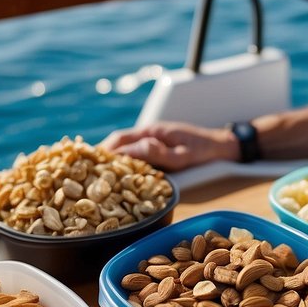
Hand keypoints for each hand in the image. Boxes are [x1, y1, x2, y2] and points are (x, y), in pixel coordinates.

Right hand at [101, 122, 238, 170]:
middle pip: (117, 142)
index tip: (88, 165)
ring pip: (124, 147)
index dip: (103, 152)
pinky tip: (116, 174)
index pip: (120, 140)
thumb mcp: (183, 155)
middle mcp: (149, 133)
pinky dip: (122, 161)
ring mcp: (152, 140)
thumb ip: (159, 153)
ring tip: (93, 174)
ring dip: (109, 158)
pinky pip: (134, 152)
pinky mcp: (156, 147)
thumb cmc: (205, 151)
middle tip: (83, 171)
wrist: (224, 147)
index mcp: (153, 132)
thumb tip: (134, 151)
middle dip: (100, 155)